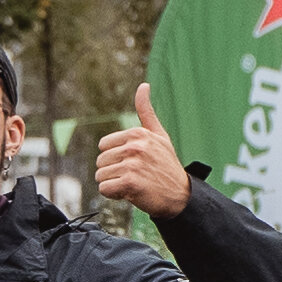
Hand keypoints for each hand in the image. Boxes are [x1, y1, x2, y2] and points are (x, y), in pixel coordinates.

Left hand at [92, 88, 191, 218]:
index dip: (115, 158)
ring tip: (134, 184)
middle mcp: (135, 146)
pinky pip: (104, 188)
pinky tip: (130, 193)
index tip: (133, 162)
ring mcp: (132, 164)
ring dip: (114, 184)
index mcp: (138, 134)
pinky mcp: (130, 182)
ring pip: (101, 176)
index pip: (104, 146)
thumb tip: (143, 86)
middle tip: (134, 175)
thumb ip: (146, 112)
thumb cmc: (167, 165)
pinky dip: (114, 195)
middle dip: (113, 171)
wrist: (181, 195)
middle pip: (100, 161)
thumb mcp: (159, 135)